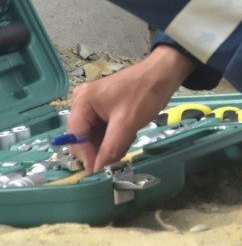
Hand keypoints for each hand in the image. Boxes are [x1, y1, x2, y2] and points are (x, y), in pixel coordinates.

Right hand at [66, 45, 194, 172]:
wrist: (163, 74)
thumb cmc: (144, 94)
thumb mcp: (126, 124)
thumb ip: (109, 149)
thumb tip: (95, 171)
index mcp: (82, 101)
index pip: (75, 137)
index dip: (87, 156)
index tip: (101, 171)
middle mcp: (82, 103)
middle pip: (83, 138)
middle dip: (100, 149)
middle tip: (119, 152)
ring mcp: (92, 106)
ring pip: (94, 138)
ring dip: (109, 145)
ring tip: (127, 139)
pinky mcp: (103, 109)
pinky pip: (103, 132)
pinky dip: (114, 138)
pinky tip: (127, 134)